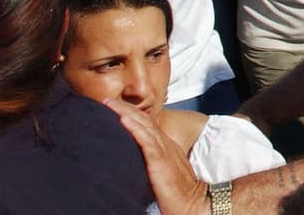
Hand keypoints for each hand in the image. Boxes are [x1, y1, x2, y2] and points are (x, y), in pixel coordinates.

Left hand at [105, 99, 207, 214]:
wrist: (196, 203)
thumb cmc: (180, 194)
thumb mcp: (165, 173)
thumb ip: (155, 164)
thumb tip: (136, 163)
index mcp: (167, 147)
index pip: (147, 125)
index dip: (132, 114)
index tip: (115, 107)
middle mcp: (166, 145)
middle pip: (144, 120)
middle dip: (125, 108)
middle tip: (107, 99)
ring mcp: (164, 152)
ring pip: (144, 126)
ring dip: (126, 112)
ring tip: (109, 103)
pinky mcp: (161, 162)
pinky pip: (146, 142)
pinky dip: (134, 128)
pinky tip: (123, 119)